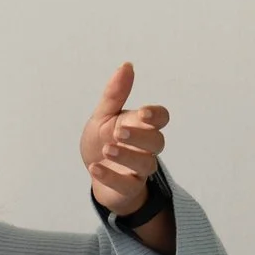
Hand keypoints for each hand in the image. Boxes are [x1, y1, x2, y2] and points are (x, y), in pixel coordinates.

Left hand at [78, 63, 168, 216]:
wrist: (94, 171)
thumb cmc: (103, 140)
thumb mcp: (103, 116)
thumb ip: (115, 95)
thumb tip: (127, 65)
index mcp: (141, 126)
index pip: (160, 118)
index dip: (155, 115)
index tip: (143, 113)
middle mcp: (145, 148)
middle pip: (157, 142)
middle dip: (141, 136)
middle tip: (119, 131)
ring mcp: (139, 169)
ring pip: (146, 164)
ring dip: (127, 156)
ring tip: (107, 149)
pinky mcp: (129, 188)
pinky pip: (127, 185)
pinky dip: (111, 177)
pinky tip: (95, 168)